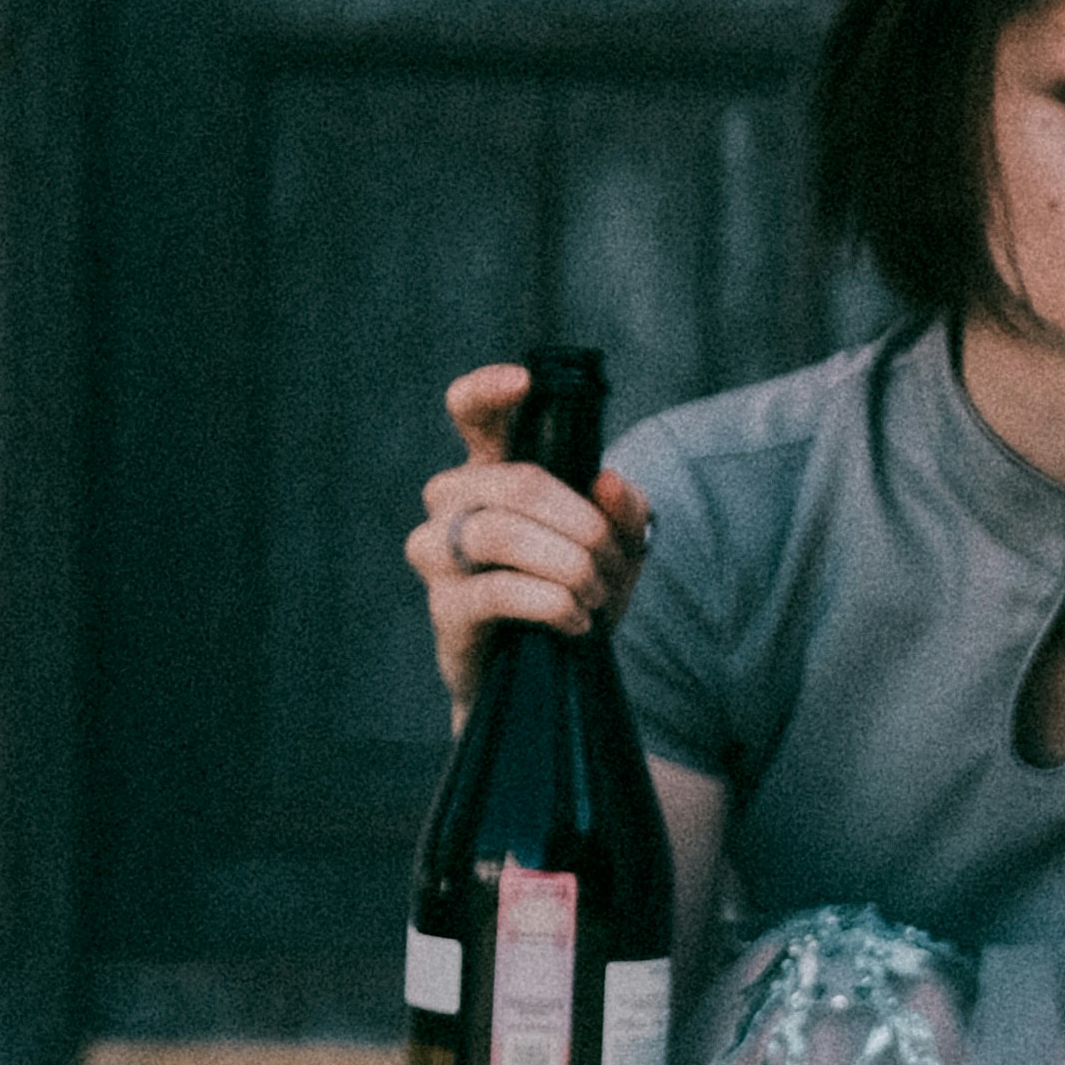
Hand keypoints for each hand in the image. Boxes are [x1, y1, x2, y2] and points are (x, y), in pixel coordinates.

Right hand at [408, 364, 653, 710]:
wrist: (549, 681)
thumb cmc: (576, 596)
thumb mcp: (619, 551)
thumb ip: (626, 512)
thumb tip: (609, 481)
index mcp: (490, 470)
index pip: (472, 413)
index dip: (488, 391)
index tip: (523, 382)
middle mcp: (452, 503)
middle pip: (515, 482)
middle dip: (582, 523)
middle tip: (610, 561)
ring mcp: (438, 554)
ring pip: (502, 533)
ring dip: (568, 564)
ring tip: (594, 595)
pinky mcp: (445, 608)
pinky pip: (499, 590)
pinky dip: (553, 603)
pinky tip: (577, 622)